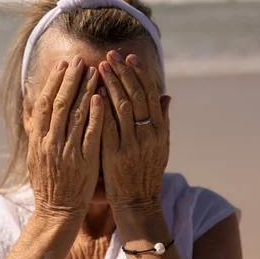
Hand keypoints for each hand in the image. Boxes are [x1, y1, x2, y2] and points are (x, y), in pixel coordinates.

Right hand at [27, 58, 103, 220]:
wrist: (56, 211)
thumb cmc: (48, 182)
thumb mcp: (35, 155)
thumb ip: (35, 130)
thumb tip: (31, 105)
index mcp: (38, 140)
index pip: (45, 104)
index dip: (54, 82)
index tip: (63, 65)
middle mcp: (50, 143)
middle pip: (60, 104)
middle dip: (71, 80)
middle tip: (80, 60)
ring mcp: (67, 152)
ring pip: (76, 114)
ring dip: (85, 90)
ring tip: (94, 71)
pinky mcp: (84, 162)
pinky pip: (90, 134)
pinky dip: (95, 114)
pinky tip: (101, 97)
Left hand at [98, 51, 170, 213]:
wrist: (139, 203)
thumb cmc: (147, 174)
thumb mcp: (161, 147)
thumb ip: (162, 120)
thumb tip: (166, 96)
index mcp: (159, 130)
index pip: (149, 95)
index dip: (139, 74)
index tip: (129, 57)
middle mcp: (148, 135)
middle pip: (135, 96)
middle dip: (122, 73)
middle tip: (110, 55)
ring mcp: (132, 145)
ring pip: (121, 108)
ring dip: (110, 84)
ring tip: (99, 67)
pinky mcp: (115, 156)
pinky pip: (108, 127)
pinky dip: (102, 109)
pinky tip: (93, 94)